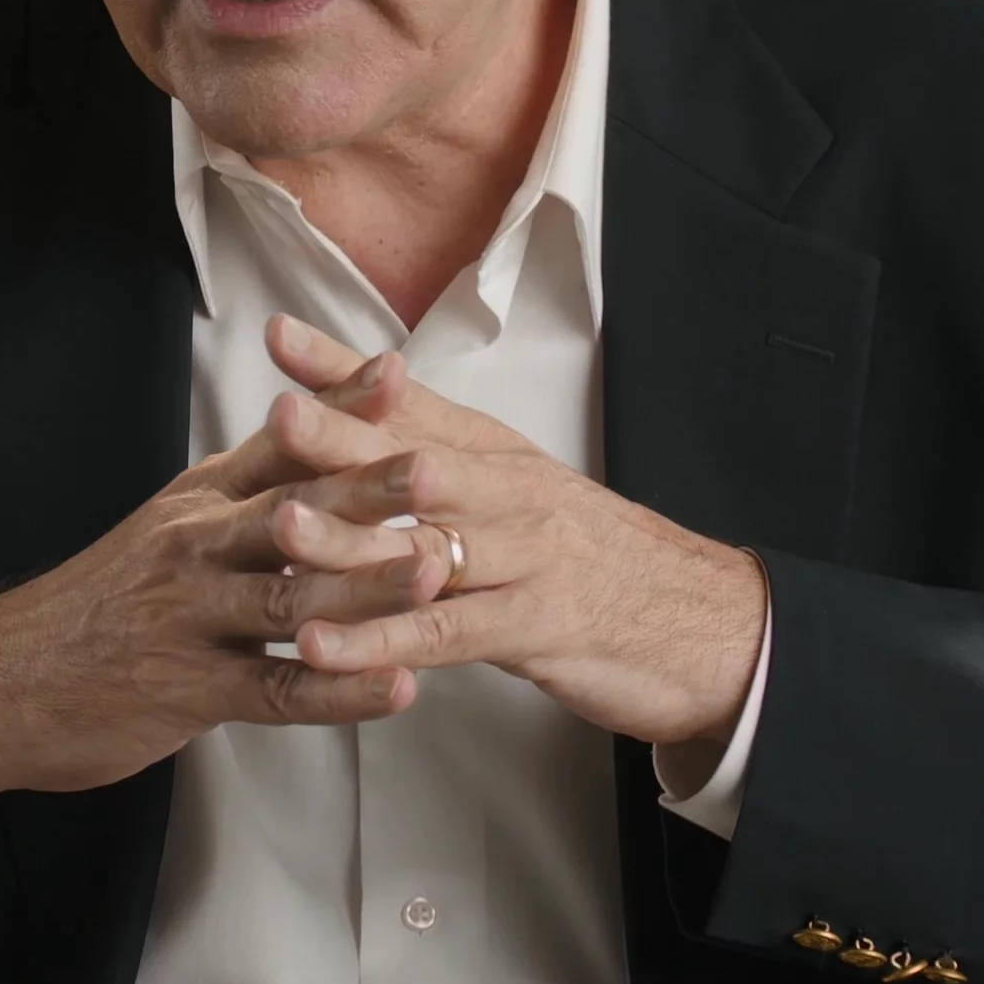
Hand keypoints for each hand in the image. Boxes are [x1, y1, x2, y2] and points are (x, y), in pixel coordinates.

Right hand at [0, 391, 453, 834]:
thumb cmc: (91, 606)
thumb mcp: (161, 528)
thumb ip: (238, 492)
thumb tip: (310, 440)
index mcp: (197, 502)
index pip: (277, 444)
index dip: (339, 407)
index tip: (399, 371)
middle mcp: (196, 548)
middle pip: (293, 511)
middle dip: (370, 488)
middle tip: (441, 464)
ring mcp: (193, 619)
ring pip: (291, 597)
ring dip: (366, 585)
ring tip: (434, 570)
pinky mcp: (190, 689)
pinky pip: (279, 690)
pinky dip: (341, 691)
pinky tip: (397, 688)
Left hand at [260, 315, 768, 757]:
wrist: (708, 622)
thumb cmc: (597, 558)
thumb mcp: (521, 492)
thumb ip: (445, 459)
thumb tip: (368, 416)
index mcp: (498, 456)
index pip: (413, 402)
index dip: (346, 369)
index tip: (279, 336)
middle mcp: (508, 495)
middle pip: (413, 460)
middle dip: (342, 437)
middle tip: (276, 416)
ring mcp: (525, 559)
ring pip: (424, 545)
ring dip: (349, 540)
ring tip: (281, 528)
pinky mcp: (537, 627)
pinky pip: (446, 633)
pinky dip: (382, 641)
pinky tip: (322, 648)